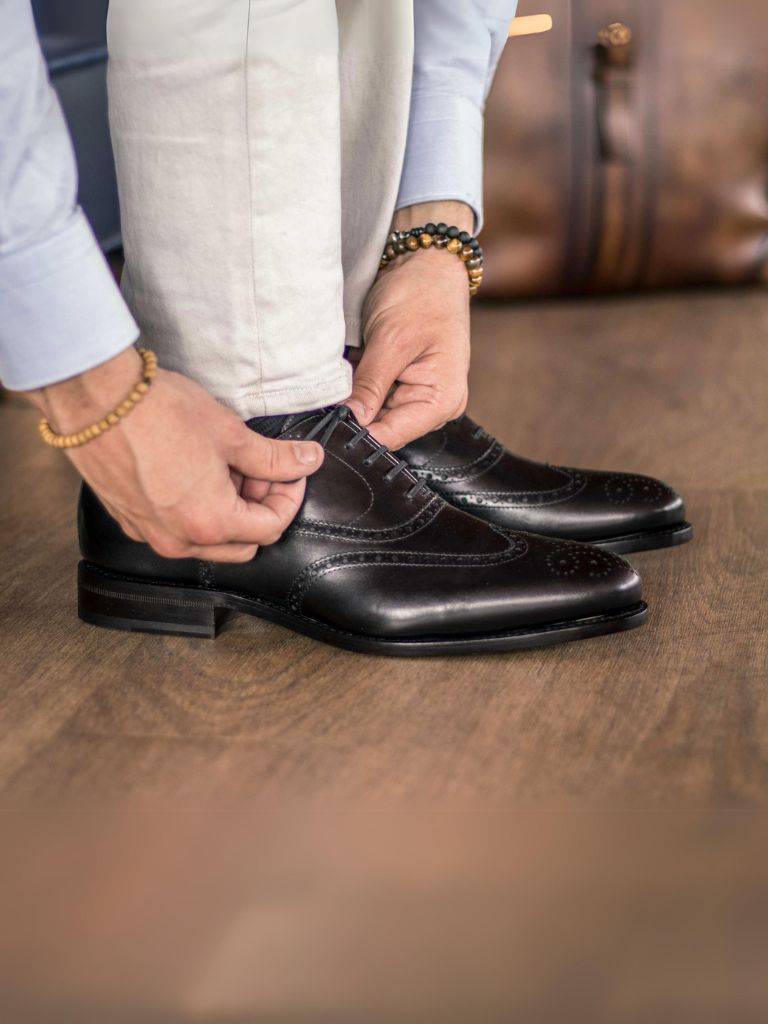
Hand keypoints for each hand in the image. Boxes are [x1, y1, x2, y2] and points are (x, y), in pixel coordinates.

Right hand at [29, 348, 322, 561]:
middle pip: (243, 543)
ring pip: (209, 541)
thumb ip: (273, 457)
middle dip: (260, 507)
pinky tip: (195, 472)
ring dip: (229, 510)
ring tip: (227, 466)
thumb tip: (308, 460)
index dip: (289, 497)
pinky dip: (196, 511)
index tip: (291, 470)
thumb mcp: (230, 433)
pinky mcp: (130, 520)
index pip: (271, 527)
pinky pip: (176, 530)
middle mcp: (180, 540)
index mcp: (211, 523)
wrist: (95, 399)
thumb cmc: (159, 413)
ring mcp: (151, 533)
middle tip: (260, 468)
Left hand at [347, 201, 471, 449]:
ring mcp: (417, 396)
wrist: (428, 262)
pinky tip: (343, 374)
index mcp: (441, 401)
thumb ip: (369, 386)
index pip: (391, 436)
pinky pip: (372, 398)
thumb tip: (348, 422)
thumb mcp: (391, 341)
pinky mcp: (402, 384)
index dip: (355, 435)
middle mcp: (433, 405)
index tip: (323, 428)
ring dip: (352, 400)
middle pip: (382, 429)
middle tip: (322, 400)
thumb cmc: (422, 294)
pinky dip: (355, 388)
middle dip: (352, 416)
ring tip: (334, 381)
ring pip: (373, 415)